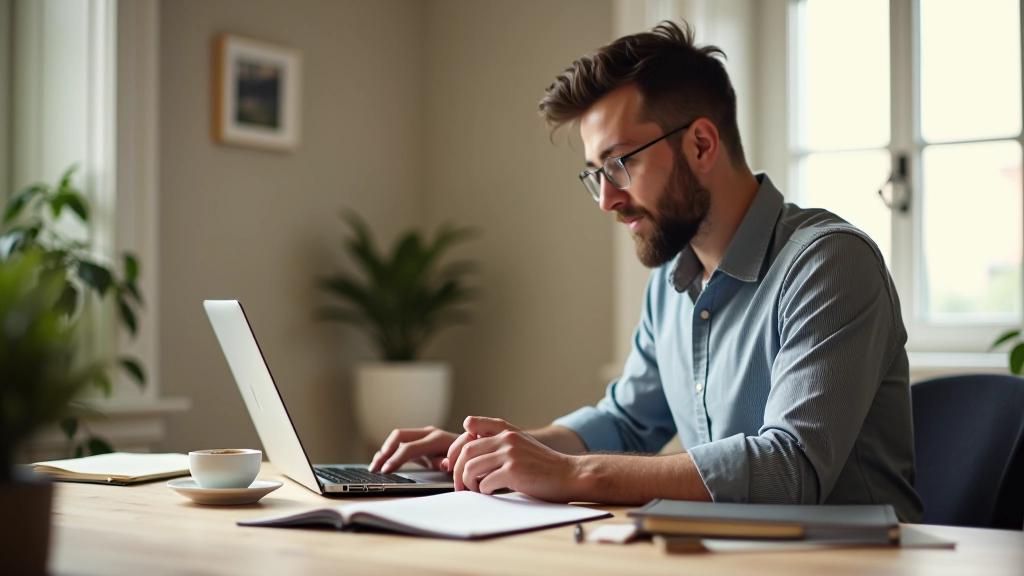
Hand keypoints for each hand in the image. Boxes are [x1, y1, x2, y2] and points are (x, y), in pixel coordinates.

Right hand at [369, 426, 459, 473]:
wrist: (474, 447)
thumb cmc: (467, 458)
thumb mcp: (460, 463)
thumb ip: (449, 463)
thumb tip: (444, 464)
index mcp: (437, 439)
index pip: (410, 447)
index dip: (396, 459)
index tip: (385, 471)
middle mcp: (428, 433)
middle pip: (399, 436)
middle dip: (385, 451)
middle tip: (375, 468)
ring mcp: (423, 435)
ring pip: (397, 437)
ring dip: (384, 451)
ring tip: (374, 467)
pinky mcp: (420, 440)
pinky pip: (401, 442)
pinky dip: (390, 451)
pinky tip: (382, 462)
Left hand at [450, 416, 579, 501]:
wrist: (569, 474)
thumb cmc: (544, 465)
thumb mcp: (521, 443)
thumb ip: (498, 441)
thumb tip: (467, 448)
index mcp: (507, 430)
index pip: (470, 427)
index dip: (457, 445)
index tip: (455, 461)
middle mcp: (507, 437)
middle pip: (466, 450)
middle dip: (457, 470)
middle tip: (460, 485)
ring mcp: (510, 453)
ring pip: (471, 467)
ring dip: (467, 482)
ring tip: (475, 490)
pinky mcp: (514, 471)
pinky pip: (484, 483)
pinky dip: (483, 491)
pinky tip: (491, 493)